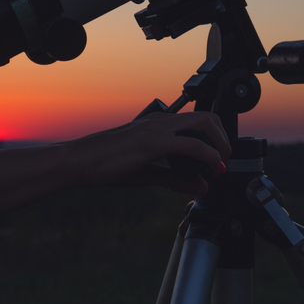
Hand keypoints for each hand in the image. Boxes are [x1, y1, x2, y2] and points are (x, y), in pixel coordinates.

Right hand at [68, 111, 230, 195]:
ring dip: (220, 146)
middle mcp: (161, 121)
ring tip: (219, 167)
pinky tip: (208, 172)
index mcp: (158, 124)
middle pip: (208, 117)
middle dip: (224, 139)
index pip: (198, 121)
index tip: (218, 162)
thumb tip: (203, 185)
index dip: (216, 139)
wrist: (79, 162)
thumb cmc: (105, 164)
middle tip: (223, 163)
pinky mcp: (152, 142)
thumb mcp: (147, 173)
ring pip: (204, 124)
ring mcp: (157, 129)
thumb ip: (176, 178)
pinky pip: (191, 145)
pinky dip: (208, 157)